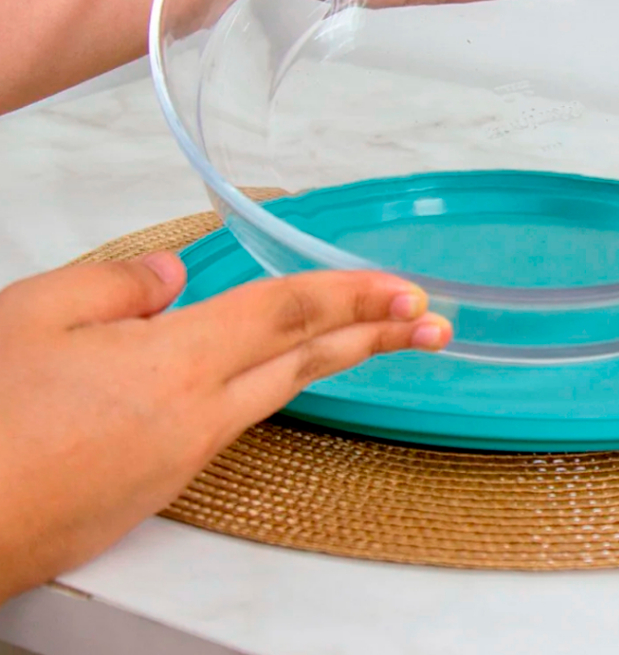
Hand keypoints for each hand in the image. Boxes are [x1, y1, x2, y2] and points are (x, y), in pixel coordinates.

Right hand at [0, 252, 449, 601]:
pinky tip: (263, 378)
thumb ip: (119, 285)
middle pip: (305, 362)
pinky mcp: (156, 490)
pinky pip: (227, 426)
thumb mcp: (37, 314)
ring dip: (331, 363)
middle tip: (432, 323)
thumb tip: (174, 276)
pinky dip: (265, 392)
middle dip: (376, 336)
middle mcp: (196, 418)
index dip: (352, 294)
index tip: (405, 290)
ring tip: (374, 342)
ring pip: (274, 395)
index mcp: (175, 365)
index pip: (287, 313)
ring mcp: (181, 460)